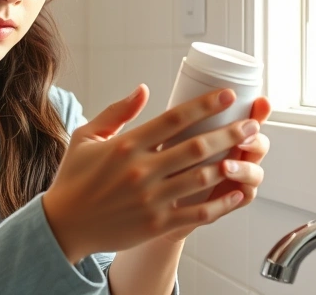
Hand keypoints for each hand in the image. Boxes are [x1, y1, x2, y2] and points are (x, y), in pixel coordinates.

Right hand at [41, 85, 259, 262]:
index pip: (174, 119)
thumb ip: (117, 112)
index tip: (228, 96)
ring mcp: (151, 199)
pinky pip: (196, 213)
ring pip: (201, 178)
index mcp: (127, 145)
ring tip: (250, 152)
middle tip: (252, 124)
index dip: (205, 105)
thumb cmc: (74, 179)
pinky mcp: (156, 223)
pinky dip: (221, 203)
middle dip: (229, 133)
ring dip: (230, 163)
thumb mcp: (87, 136)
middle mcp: (142, 170)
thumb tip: (144, 89)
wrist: (63, 225)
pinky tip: (237, 192)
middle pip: (196, 147)